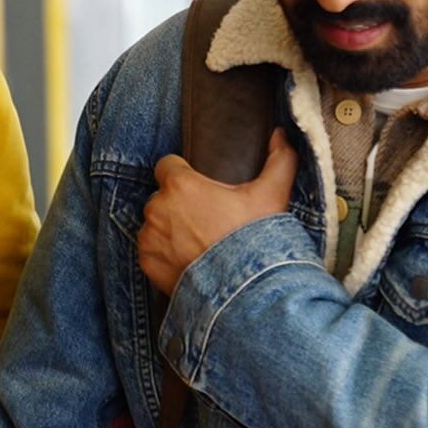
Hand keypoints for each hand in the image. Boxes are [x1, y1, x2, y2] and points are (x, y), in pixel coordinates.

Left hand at [137, 127, 297, 296]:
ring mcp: (149, 237)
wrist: (246, 293)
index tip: (200, 189)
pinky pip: (150, 251)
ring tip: (198, 244)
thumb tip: (281, 134)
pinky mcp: (147, 263)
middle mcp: (157, 208)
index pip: (167, 166)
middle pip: (161, 196)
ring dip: (169, 229)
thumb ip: (278, 160)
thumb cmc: (255, 240)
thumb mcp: (272, 196)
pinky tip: (189, 261)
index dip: (183, 174)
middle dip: (178, 205)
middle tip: (206, 220)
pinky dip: (164, 255)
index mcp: (180, 185)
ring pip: (154, 224)